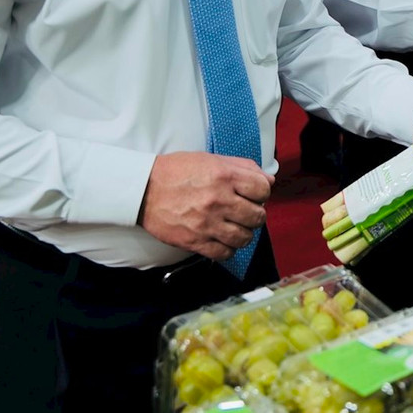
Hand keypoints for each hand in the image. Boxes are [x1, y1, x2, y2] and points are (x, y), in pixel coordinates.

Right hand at [138, 151, 271, 261]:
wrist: (144, 190)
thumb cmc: (177, 172)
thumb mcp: (211, 159)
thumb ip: (243, 167)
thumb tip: (268, 180)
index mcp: (225, 176)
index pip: (263, 190)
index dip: (262, 193)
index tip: (254, 195)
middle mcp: (219, 200)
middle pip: (258, 217)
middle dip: (255, 215)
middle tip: (245, 213)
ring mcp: (207, 223)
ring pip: (244, 238)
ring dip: (243, 234)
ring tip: (234, 227)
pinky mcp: (195, 241)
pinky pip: (224, 253)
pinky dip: (227, 249)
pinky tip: (222, 240)